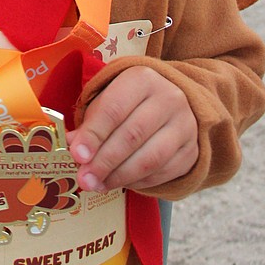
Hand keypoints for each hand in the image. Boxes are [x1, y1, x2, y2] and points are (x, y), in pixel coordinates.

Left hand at [67, 66, 197, 192]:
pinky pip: (163, 172)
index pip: (114, 109)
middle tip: (85, 179)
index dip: (94, 135)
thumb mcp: (109, 98)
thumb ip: (92, 121)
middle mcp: (168, 98)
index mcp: (142, 79)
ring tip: (98, 185)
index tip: (77, 156)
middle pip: (132, 135)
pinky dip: (138, 182)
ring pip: (150, 158)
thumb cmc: (131, 100)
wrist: (175, 99)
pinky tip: (120, 183)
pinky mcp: (191, 150)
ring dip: (120, 177)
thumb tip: (73, 147)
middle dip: (104, 162)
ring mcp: (184, 125)